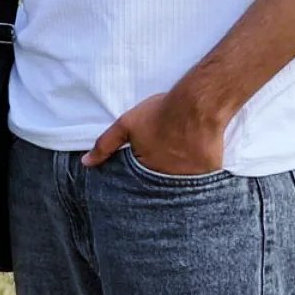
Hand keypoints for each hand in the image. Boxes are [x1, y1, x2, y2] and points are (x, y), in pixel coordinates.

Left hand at [81, 92, 225, 175]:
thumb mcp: (127, 124)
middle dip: (159, 184)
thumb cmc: (161, 113)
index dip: (139, 182)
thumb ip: (105, 144)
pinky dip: (200, 178)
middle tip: (162, 170)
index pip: (139, 187)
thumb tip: (85, 163)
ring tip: (180, 169)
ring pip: (182, 187)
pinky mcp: (209, 175)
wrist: (196, 105)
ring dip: (179, 180)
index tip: (143, 176)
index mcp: (147, 172)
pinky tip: (199, 168)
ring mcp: (190, 180)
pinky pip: (203, 183)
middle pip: (161, 190)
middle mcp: (167, 181)